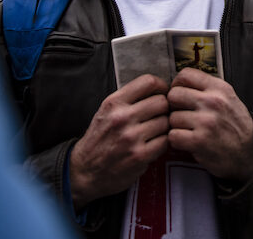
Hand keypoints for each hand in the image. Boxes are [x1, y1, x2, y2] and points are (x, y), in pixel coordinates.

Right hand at [68, 75, 168, 208]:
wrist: (86, 170)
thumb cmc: (99, 139)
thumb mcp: (106, 111)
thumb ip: (128, 99)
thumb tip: (158, 89)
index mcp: (114, 103)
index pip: (148, 82)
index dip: (161, 86)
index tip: (163, 92)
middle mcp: (122, 117)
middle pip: (162, 101)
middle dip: (164, 108)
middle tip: (160, 115)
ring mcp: (131, 137)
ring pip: (166, 121)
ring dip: (164, 127)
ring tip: (155, 131)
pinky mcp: (139, 156)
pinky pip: (166, 141)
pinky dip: (163, 142)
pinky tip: (154, 144)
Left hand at [167, 69, 252, 181]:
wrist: (249, 152)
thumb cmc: (235, 125)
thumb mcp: (228, 98)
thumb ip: (207, 88)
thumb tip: (180, 83)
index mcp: (219, 88)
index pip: (185, 75)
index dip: (177, 84)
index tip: (179, 93)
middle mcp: (213, 102)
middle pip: (174, 95)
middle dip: (173, 106)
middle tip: (180, 113)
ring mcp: (206, 122)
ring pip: (172, 117)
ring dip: (176, 126)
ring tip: (188, 130)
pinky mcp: (200, 141)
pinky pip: (173, 136)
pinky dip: (177, 141)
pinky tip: (186, 141)